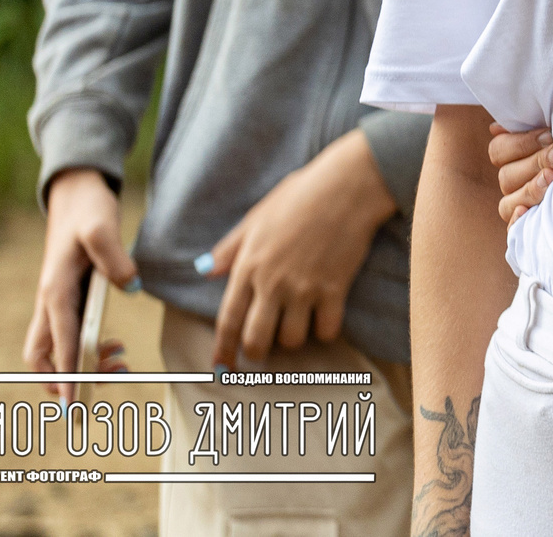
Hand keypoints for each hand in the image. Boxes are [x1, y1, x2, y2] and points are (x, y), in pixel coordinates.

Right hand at [26, 168, 138, 391]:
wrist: (77, 194)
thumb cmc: (89, 211)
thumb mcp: (102, 228)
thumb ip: (114, 258)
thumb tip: (131, 287)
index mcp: (55, 291)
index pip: (57, 343)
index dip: (67, 374)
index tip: (74, 403)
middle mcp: (50, 301)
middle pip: (42, 356)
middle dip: (64, 380)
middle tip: (102, 388)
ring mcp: (56, 301)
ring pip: (53, 350)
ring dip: (79, 366)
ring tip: (120, 365)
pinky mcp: (67, 298)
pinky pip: (67, 335)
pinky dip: (85, 349)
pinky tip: (115, 346)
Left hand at [207, 131, 398, 366]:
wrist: (347, 186)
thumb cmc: (300, 195)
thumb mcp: (257, 217)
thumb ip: (229, 248)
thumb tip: (205, 271)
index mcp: (249, 266)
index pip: (228, 320)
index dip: (223, 348)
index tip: (222, 365)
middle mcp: (273, 283)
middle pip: (257, 339)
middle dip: (256, 352)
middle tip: (262, 351)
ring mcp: (305, 288)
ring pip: (292, 339)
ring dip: (293, 338)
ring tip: (297, 326)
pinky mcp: (335, 288)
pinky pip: (327, 329)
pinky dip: (325, 331)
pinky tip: (325, 318)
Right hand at [486, 124, 552, 226]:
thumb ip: (535, 124)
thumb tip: (498, 127)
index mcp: (514, 158)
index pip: (499, 151)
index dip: (521, 143)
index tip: (549, 136)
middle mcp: (513, 182)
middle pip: (506, 176)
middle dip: (534, 163)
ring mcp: (519, 206)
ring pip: (507, 203)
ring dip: (530, 189)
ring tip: (551, 178)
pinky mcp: (529, 228)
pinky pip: (513, 230)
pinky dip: (518, 221)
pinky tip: (527, 211)